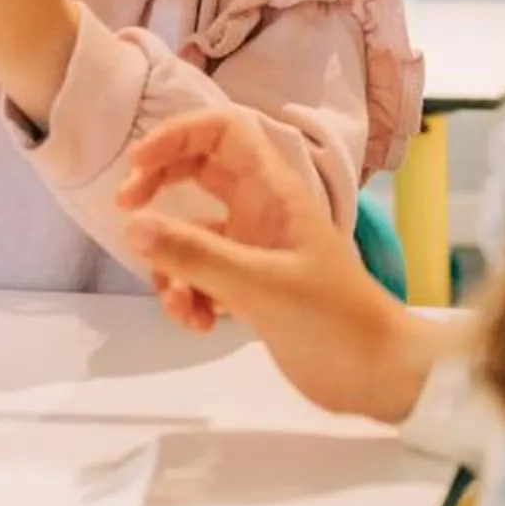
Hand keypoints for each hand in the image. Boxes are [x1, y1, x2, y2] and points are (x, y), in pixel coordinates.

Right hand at [118, 110, 433, 422]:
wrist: (376, 373)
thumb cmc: (332, 319)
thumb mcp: (260, 285)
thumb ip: (195, 255)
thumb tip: (132, 226)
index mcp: (274, 190)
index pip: (223, 132)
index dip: (178, 135)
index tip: (137, 166)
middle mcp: (261, 210)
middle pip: (197, 172)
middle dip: (158, 189)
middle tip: (127, 213)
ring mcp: (253, 248)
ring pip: (191, 234)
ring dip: (171, 265)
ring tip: (180, 304)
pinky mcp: (248, 286)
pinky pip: (199, 275)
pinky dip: (188, 295)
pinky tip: (199, 324)